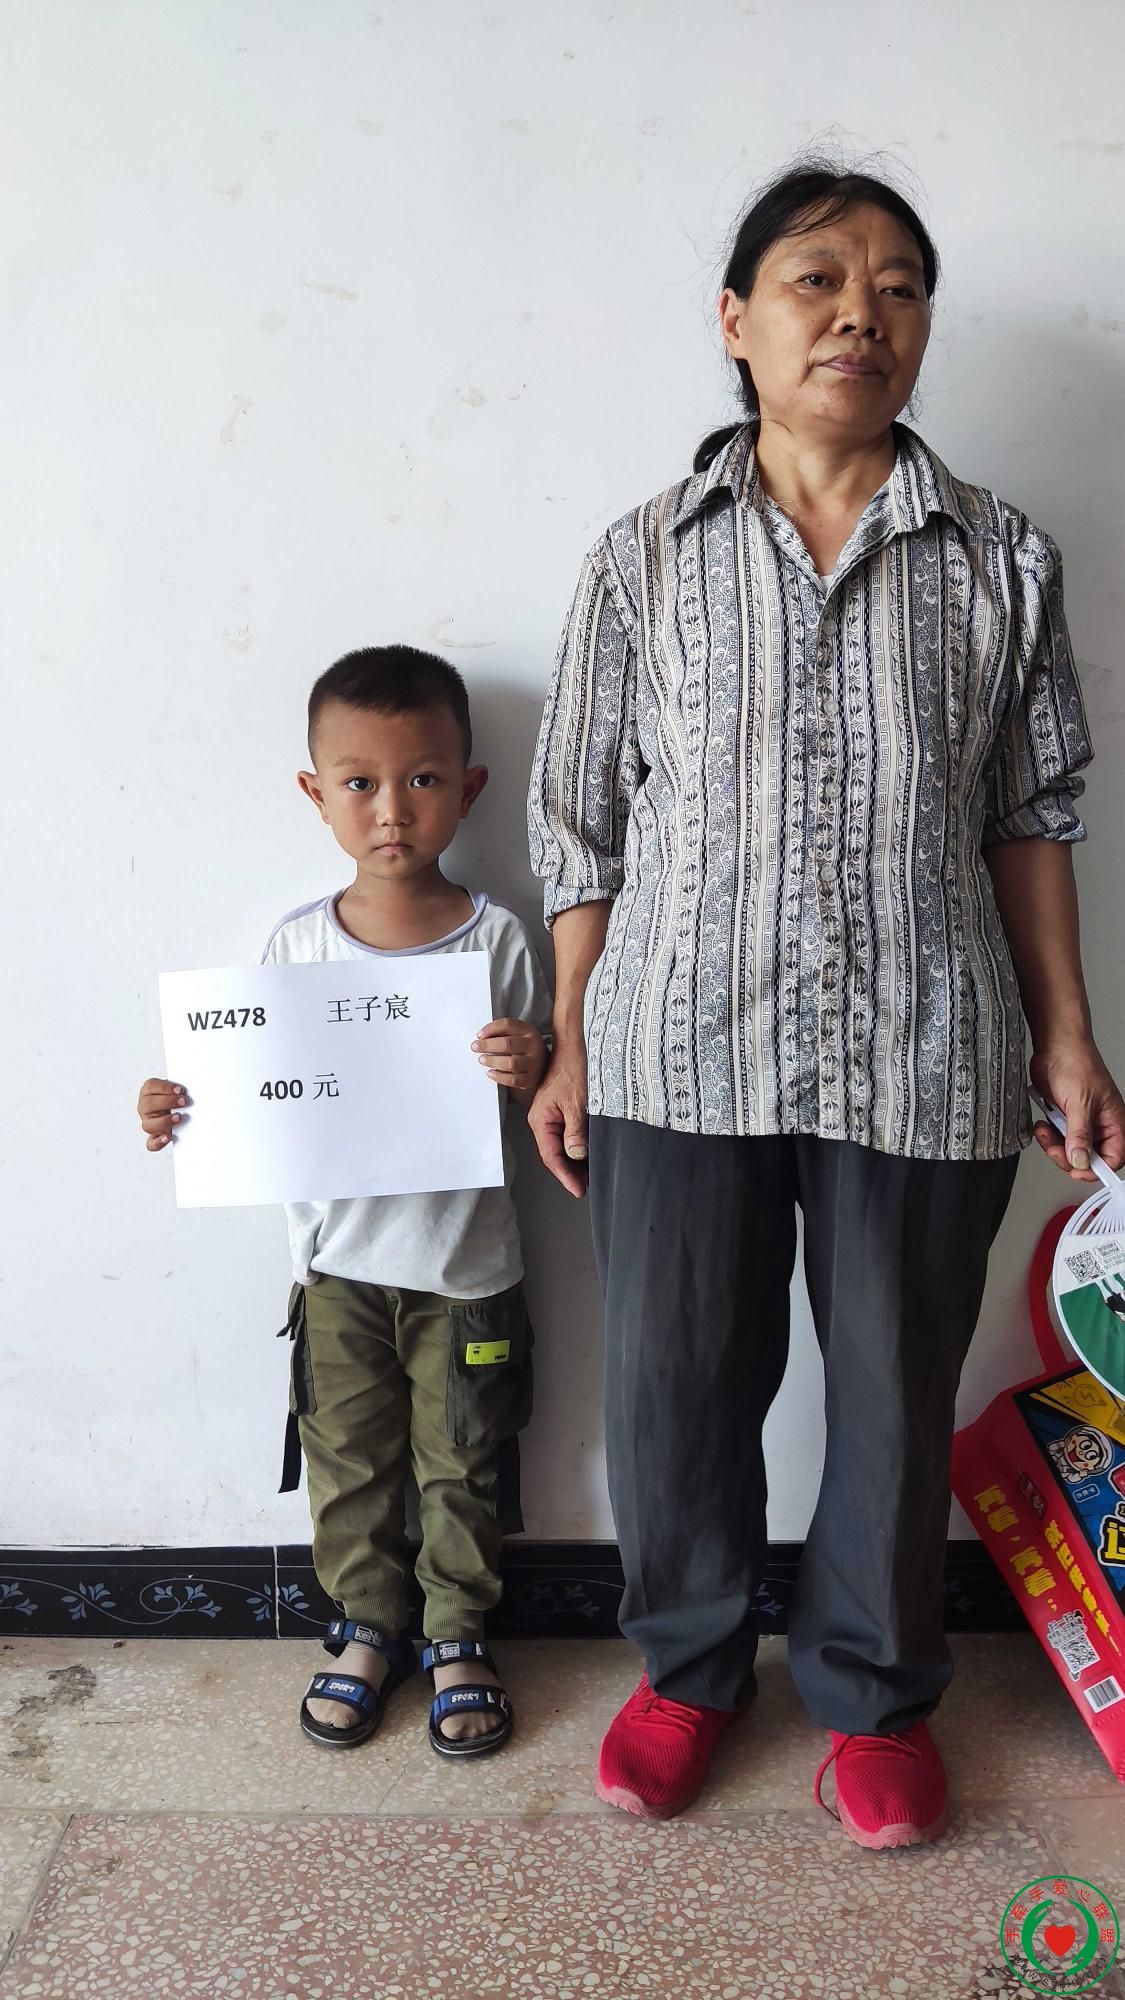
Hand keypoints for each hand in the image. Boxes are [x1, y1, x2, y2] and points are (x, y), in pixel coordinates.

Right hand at [138, 1077, 188, 1151]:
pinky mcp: (154, 1137)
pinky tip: (168, 1137)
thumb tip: (193, 1088)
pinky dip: (159, 1142)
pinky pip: (152, 1143)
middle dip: (168, 1102)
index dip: (165, 1088)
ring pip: (148, 1125)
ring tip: (179, 1117)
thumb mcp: (176, 1089)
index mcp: (148, 1092)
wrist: (178, 1109)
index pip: (150, 1086)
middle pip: (148, 1104)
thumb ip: (179, 1088)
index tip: (180, 1090)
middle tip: (184, 1101)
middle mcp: (145, 1107)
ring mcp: (148, 1123)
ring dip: (165, 1120)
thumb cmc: (176, 1097)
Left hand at [472, 1019, 547, 1101]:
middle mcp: (533, 1046)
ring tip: (482, 1060)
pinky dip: (499, 1077)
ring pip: (510, 1063)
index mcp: (528, 1031)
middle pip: (507, 1044)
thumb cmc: (524, 1046)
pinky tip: (490, 1073)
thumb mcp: (517, 1033)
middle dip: (487, 1046)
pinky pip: (513, 1080)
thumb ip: (501, 1031)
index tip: (479, 1035)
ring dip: (492, 1061)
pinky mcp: (531, 1078)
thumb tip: (482, 1036)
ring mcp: (534, 1063)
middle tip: (476, 1047)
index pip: (508, 1025)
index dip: (490, 1029)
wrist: (543, 1063)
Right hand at [527, 1040, 589, 1196]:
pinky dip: (576, 1147)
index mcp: (541, 1120)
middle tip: (587, 1186)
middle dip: (569, 1172)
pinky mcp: (561, 1111)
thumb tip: (576, 1155)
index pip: (551, 1156)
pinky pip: (566, 1135)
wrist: (575, 1046)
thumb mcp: (576, 1103)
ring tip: (589, 1176)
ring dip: (574, 1162)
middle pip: (554, 1154)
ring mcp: (551, 1116)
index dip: (565, 1175)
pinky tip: (588, 1155)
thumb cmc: (573, 1070)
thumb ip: (575, 1131)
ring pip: (561, 1146)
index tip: (579, 1190)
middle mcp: (542, 1121)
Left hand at [1029, 1042, 1124, 1180]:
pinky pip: (1058, 1137)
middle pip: (1089, 1157)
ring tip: (1046, 1131)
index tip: (1078, 1169)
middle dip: (1069, 1156)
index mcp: (1114, 1121)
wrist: (1055, 1045)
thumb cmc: (1076, 1063)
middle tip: (1055, 1148)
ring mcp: (1081, 1120)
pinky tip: (1043, 1125)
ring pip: (1070, 1149)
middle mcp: (1099, 1123)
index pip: (1114, 1157)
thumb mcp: (1079, 1104)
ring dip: (1054, 1145)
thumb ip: (1079, 1135)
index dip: (1097, 1168)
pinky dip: (1048, 1135)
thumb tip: (1081, 1161)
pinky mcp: (1064, 1116)